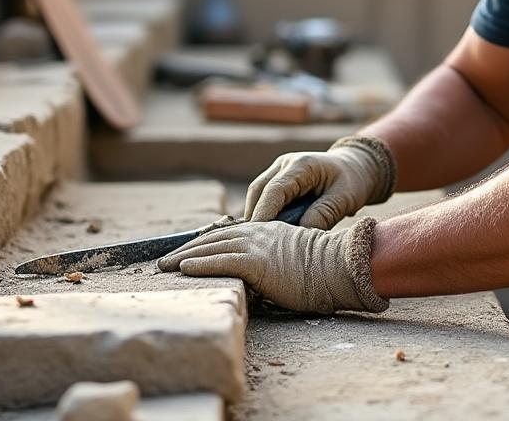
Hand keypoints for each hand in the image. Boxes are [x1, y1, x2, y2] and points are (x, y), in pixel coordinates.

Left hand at [157, 218, 388, 313]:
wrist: (341, 267)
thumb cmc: (325, 270)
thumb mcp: (296, 259)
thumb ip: (276, 260)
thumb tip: (263, 277)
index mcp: (268, 231)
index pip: (228, 234)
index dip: (205, 242)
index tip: (188, 250)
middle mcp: (259, 233)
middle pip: (214, 238)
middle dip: (188, 248)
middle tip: (166, 259)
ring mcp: (257, 246)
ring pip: (213, 248)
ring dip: (186, 256)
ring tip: (166, 265)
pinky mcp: (257, 262)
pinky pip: (222, 262)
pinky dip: (200, 264)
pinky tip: (185, 268)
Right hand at [244, 136, 396, 229]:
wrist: (355, 167)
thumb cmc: (352, 182)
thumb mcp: (344, 198)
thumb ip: (324, 214)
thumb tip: (300, 233)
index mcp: (302, 165)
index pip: (275, 190)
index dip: (264, 213)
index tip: (259, 237)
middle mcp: (285, 163)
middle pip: (258, 191)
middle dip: (254, 217)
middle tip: (255, 246)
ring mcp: (279, 169)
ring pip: (257, 193)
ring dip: (256, 216)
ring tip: (259, 243)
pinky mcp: (277, 178)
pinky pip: (263, 196)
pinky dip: (262, 213)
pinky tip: (265, 234)